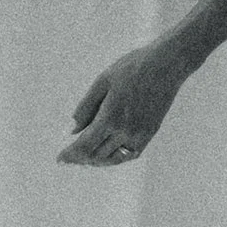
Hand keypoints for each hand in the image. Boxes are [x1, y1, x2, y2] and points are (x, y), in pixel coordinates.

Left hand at [58, 38, 189, 167]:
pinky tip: (107, 153)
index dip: (71, 154)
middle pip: (97, 154)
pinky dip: (115, 157)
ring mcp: (139, 135)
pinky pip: (129, 155)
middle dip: (81, 158)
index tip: (60, 159)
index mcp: (110, 117)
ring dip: (97, 160)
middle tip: (70, 157)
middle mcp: (125, 131)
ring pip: (113, 158)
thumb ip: (86, 107)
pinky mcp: (149, 134)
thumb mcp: (102, 81)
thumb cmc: (131, 68)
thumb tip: (73, 130)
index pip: (85, 145)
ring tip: (85, 158)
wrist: (166, 65)